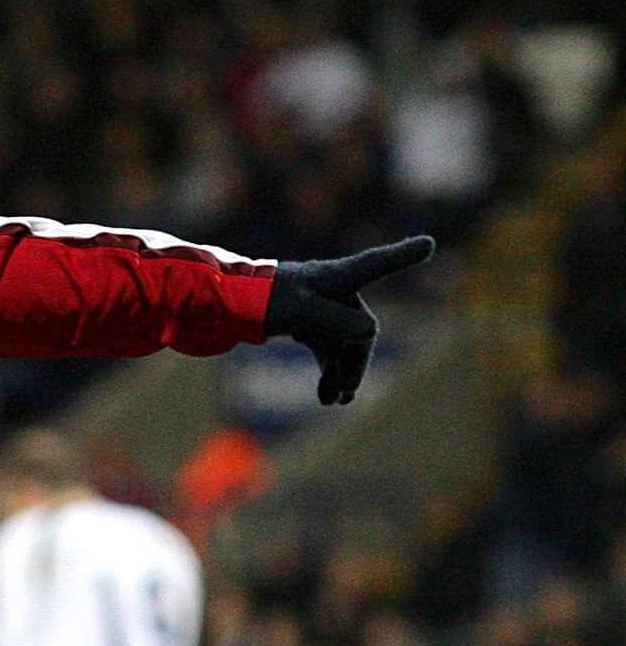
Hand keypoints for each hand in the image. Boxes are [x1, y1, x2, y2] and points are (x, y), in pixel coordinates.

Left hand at [262, 236, 435, 404]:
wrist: (217, 307)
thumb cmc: (259, 300)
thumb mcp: (298, 310)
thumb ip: (335, 321)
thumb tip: (369, 334)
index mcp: (334, 276)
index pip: (376, 264)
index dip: (402, 256)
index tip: (428, 243)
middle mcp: (331, 289)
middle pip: (360, 327)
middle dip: (356, 360)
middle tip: (347, 392)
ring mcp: (319, 306)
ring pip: (344, 342)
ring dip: (343, 371)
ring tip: (335, 401)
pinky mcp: (304, 322)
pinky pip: (327, 347)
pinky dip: (329, 369)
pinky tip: (327, 395)